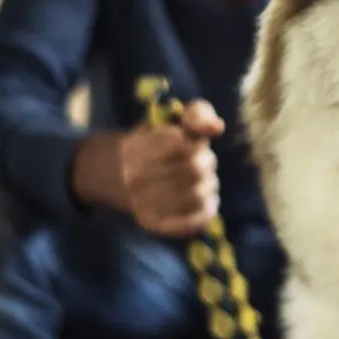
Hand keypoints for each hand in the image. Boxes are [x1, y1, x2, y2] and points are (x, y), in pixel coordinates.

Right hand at [117, 99, 224, 237]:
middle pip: (194, 169)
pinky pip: (190, 222)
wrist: (123, 176)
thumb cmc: (161, 143)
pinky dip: (206, 211)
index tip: (192, 144)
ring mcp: (141, 204)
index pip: (183, 145)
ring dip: (210, 186)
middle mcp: (133, 178)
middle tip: (203, 164)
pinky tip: (207, 201)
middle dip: (207, 163)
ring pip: (197, 196)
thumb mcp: (174, 120)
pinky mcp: (153, 224)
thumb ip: (197, 114)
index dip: (197, 144)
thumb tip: (216, 127)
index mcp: (136, 147)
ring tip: (205, 182)